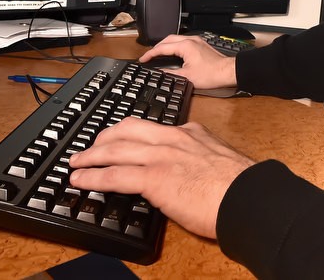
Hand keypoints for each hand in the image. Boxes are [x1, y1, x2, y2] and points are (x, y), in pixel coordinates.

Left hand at [68, 118, 253, 238]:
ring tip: (76, 162)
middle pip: (128, 129)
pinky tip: (80, 179)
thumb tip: (191, 174)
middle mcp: (173, 139)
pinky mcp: (153, 178)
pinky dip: (93, 176)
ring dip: (90, 155)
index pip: (154, 128)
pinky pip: (114, 174)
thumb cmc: (240, 185)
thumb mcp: (218, 160)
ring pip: (115, 149)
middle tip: (92, 145)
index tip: (123, 137)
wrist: (246, 196)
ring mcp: (161, 156)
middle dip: (105, 137)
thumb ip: (199, 160)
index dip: (132, 133)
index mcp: (191, 133)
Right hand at [140, 34, 236, 89]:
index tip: (143, 59)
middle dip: (156, 47)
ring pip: (175, 39)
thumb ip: (170, 74)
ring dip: (165, 45)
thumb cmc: (211, 74)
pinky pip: (183, 40)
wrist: (227, 72)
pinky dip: (174, 45)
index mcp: (185, 46)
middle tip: (149, 56)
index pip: (162, 48)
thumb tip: (159, 73)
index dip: (150, 54)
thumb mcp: (186, 77)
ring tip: (158, 54)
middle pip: (167, 40)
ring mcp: (196, 41)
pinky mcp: (201, 44)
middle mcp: (190, 40)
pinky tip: (173, 52)